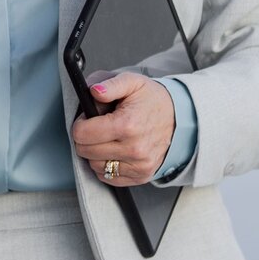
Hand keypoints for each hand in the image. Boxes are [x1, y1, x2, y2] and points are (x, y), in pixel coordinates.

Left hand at [70, 70, 174, 186]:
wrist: (179, 118)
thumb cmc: (152, 100)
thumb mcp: (132, 82)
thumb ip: (110, 84)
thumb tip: (94, 91)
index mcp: (127, 124)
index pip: (82, 134)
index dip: (79, 124)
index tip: (87, 118)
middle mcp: (134, 149)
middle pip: (85, 151)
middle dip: (85, 138)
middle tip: (97, 127)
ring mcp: (139, 165)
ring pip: (95, 166)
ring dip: (94, 153)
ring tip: (106, 139)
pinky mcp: (141, 176)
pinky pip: (108, 177)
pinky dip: (105, 165)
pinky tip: (114, 151)